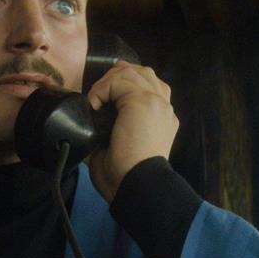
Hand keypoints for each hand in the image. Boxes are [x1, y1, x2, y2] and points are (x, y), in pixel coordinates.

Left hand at [85, 61, 178, 201]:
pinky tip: (95, 105)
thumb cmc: (126, 175)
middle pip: (143, 73)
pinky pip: (118, 81)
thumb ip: (116, 127)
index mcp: (163, 119)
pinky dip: (101, 89)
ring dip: (108, 83)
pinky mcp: (144, 101)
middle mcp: (164, 107)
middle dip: (117, 77)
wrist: (137, 185)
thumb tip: (94, 118)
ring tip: (96, 100)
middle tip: (98, 94)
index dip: (124, 85)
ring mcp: (157, 102)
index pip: (149, 87)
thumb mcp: (120, 146)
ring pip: (131, 73)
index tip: (104, 98)